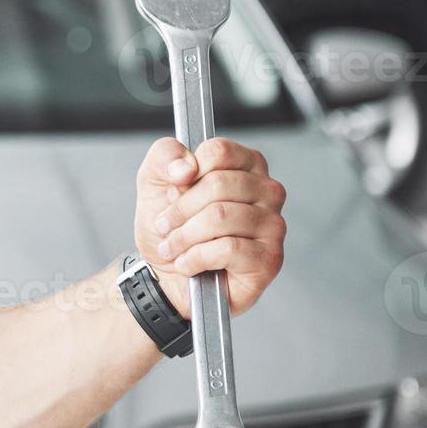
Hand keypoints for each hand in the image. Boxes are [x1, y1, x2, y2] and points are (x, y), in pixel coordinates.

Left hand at [133, 136, 286, 318]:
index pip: (219, 152)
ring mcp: (273, 225)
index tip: (172, 191)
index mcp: (246, 164)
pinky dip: (195, 258)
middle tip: (165, 226)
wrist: (164, 276)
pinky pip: (228, 249)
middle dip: (181, 210)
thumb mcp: (153, 181)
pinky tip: (189, 263)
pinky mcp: (269, 259)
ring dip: (184, 236)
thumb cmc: (170, 227)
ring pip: (221, 217)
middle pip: (218, 184)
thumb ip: (164, 156)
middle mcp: (267, 191)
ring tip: (175, 247)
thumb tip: (186, 166)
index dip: (186, 173)